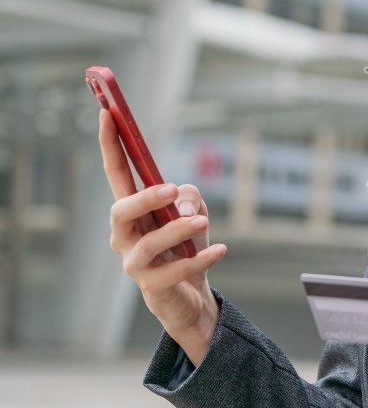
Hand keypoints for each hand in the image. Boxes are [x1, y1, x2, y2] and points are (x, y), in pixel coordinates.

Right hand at [99, 106, 225, 360]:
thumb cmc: (187, 244)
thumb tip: (180, 206)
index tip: (108, 114)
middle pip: (120, 211)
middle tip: (172, 189)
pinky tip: (220, 250)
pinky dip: (199, 259)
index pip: (116, 173)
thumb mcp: (194, 211)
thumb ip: (188, 197)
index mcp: (131, 211)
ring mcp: (135, 263)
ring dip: (178, 230)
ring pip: (148, 244)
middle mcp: (124, 235)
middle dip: (144, 198)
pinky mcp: (152, 286)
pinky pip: (174, 271)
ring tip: (202, 224)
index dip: (110, 144)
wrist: (190, 294)